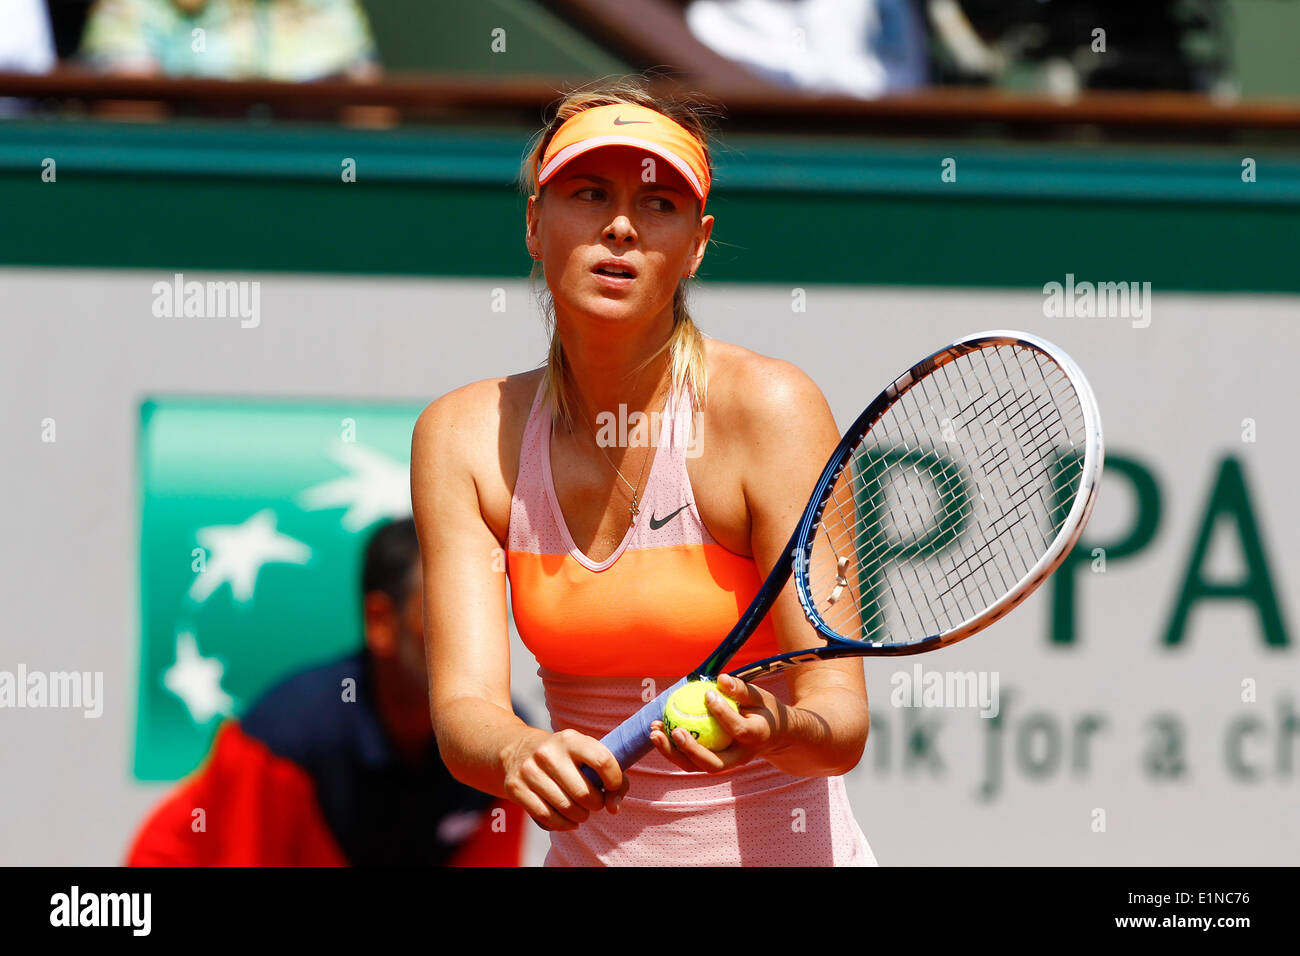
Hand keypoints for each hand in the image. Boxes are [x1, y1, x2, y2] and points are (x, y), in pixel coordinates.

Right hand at [501, 729, 628, 830]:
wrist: (518, 749)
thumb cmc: (565, 757)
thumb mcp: (587, 754)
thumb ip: (613, 779)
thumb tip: (613, 808)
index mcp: (570, 739)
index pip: (602, 760)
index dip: (614, 779)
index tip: (611, 786)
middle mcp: (548, 752)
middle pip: (584, 793)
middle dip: (595, 804)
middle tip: (594, 803)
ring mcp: (529, 770)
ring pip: (565, 808)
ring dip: (580, 816)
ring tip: (581, 812)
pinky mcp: (515, 788)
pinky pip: (546, 817)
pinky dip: (563, 824)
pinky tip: (569, 821)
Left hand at [648, 673, 790, 773]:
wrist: (773, 735)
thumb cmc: (763, 710)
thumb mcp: (759, 696)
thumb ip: (740, 689)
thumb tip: (720, 679)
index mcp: (756, 738)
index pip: (739, 730)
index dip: (723, 714)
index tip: (708, 694)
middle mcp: (740, 757)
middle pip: (714, 763)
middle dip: (691, 750)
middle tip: (675, 730)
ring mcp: (725, 763)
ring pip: (695, 766)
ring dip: (672, 752)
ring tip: (654, 731)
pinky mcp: (712, 762)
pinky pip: (688, 759)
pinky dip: (670, 747)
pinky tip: (657, 728)